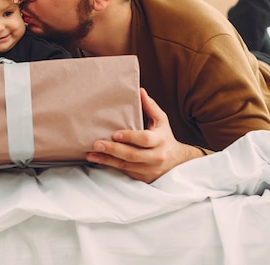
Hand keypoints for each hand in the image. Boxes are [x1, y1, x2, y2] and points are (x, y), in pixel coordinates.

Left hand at [86, 88, 203, 183]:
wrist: (177, 162)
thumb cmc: (165, 137)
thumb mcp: (161, 121)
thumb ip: (150, 106)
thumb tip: (140, 91)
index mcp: (160, 140)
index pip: (144, 139)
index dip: (129, 137)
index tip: (115, 134)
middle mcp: (156, 157)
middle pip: (132, 155)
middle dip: (113, 150)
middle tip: (97, 144)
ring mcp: (149, 169)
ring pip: (126, 166)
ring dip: (107, 160)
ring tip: (91, 154)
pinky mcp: (143, 178)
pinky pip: (125, 173)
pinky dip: (111, 166)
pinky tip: (99, 161)